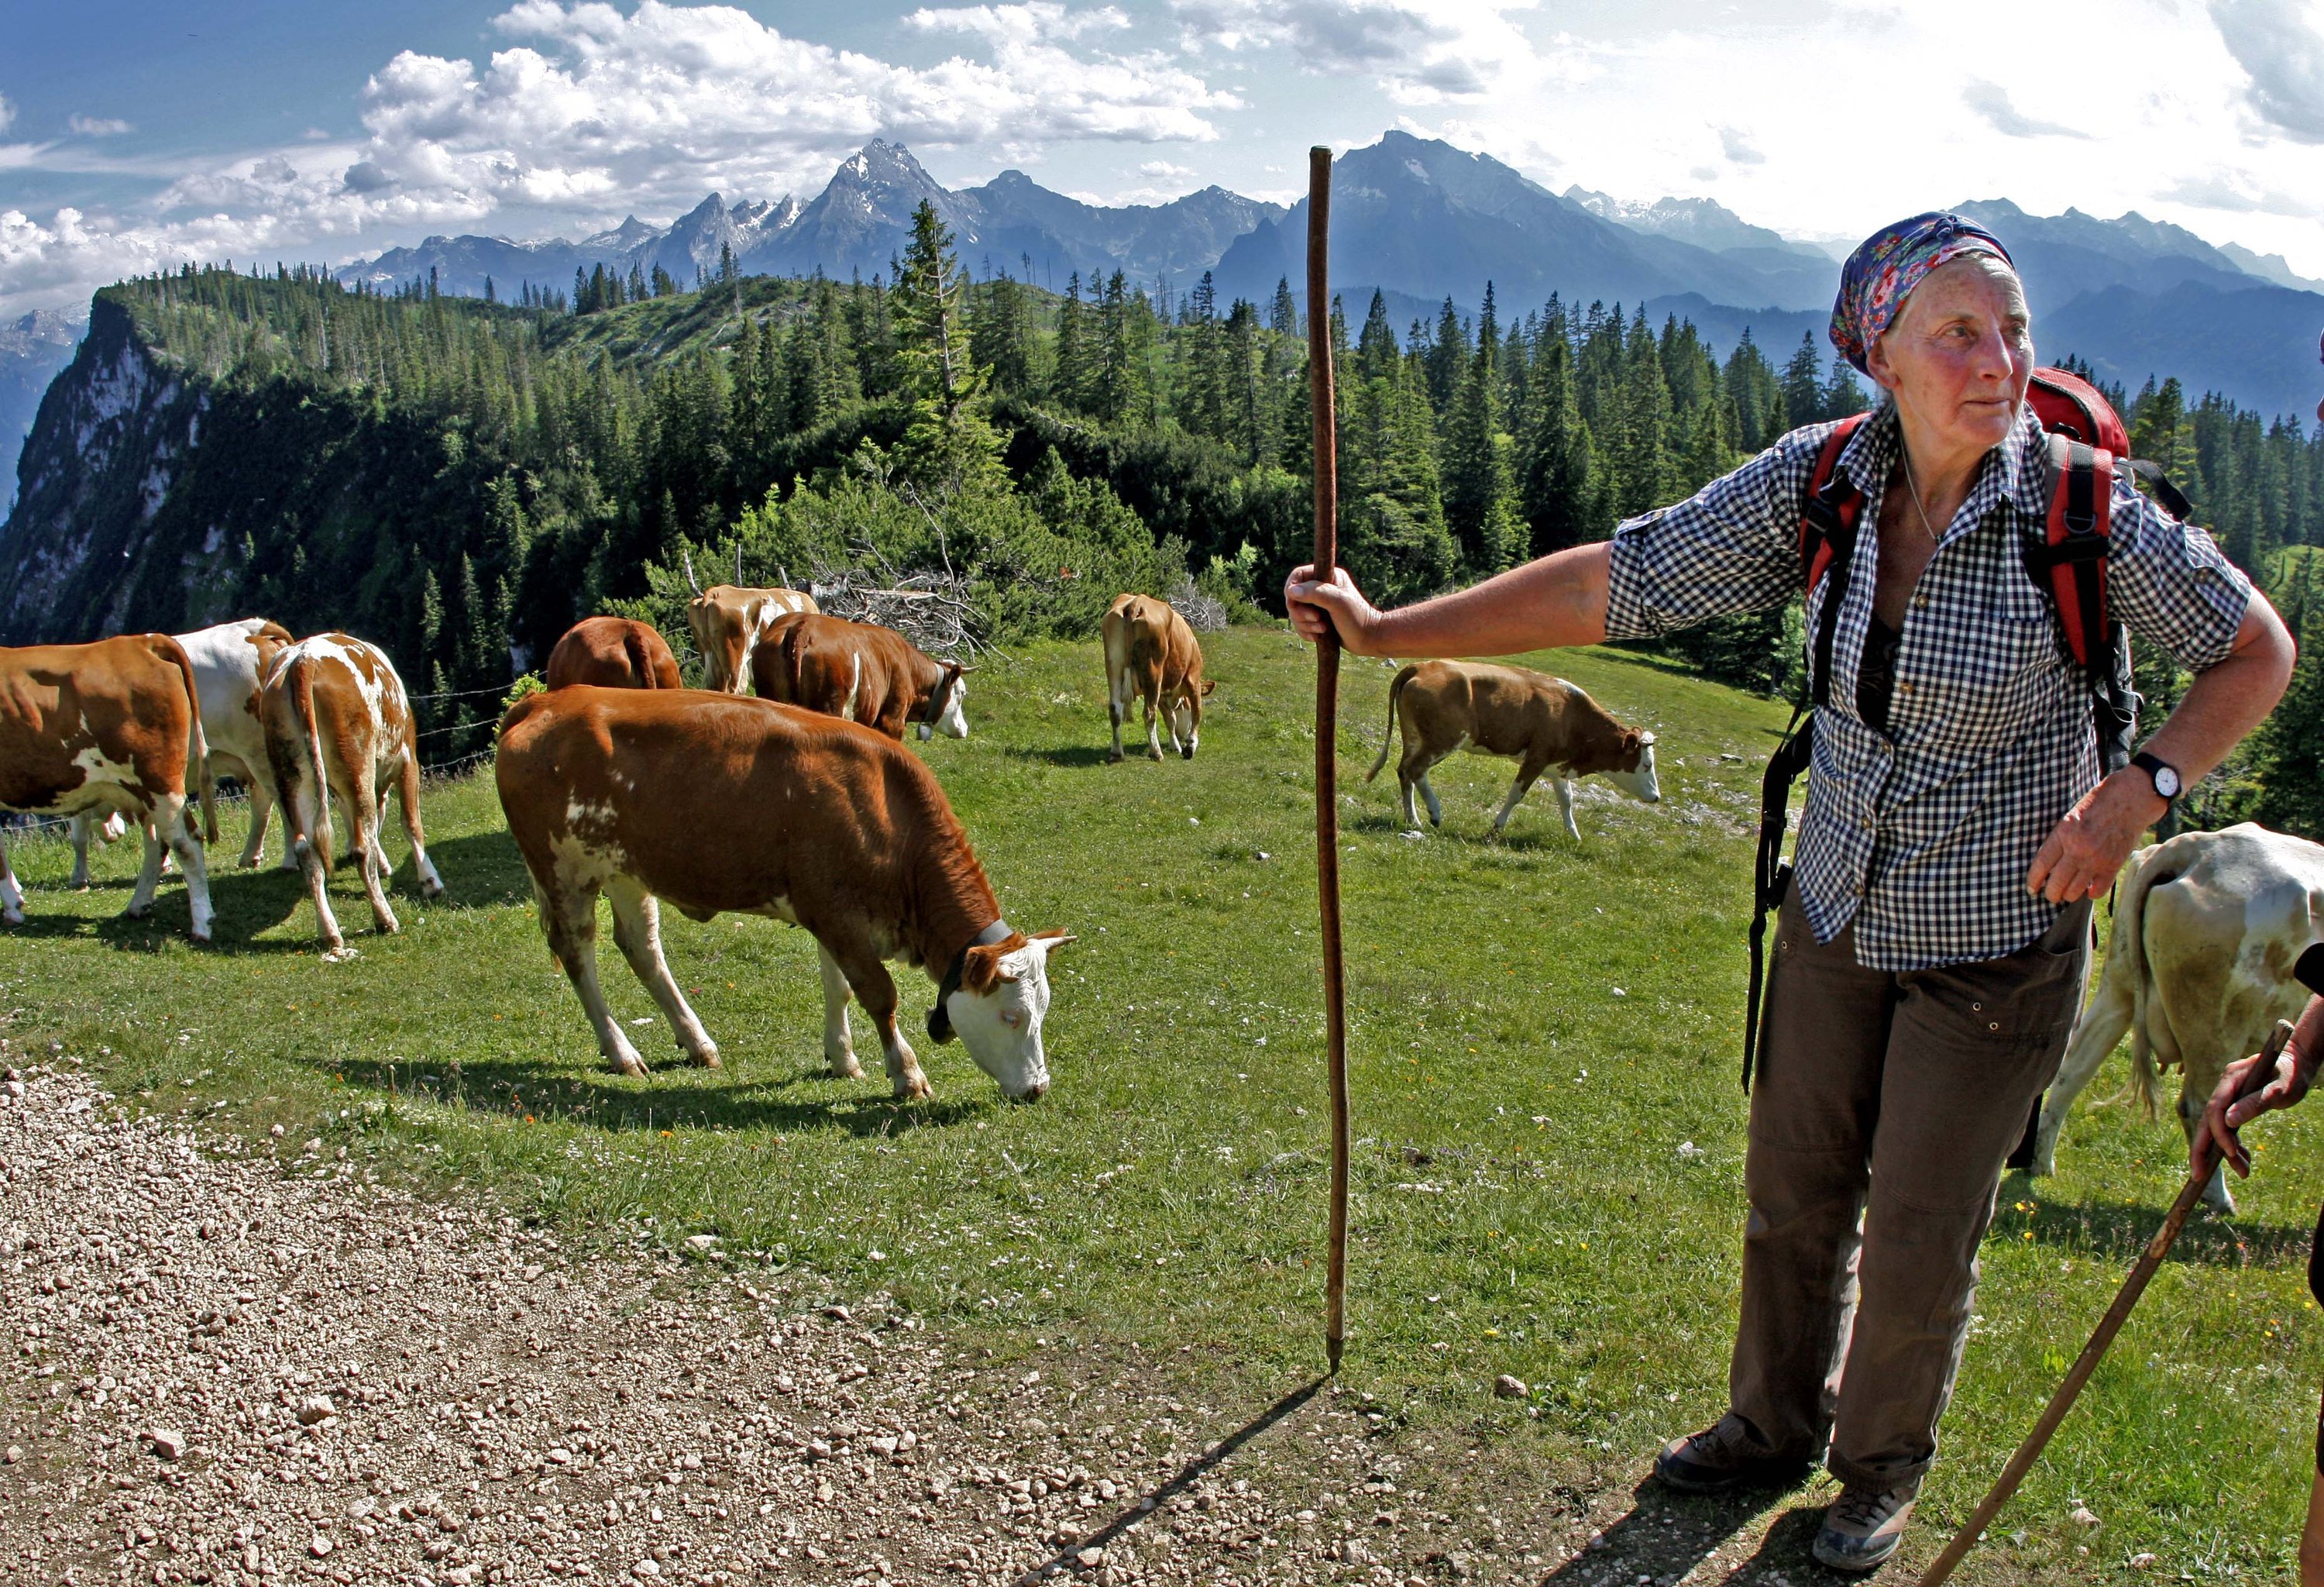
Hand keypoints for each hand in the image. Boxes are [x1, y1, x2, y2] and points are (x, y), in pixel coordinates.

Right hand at [1284, 564, 1381, 651]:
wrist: (1369, 639)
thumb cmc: (1357, 618)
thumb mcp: (1336, 602)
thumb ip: (1315, 593)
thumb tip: (1291, 591)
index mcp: (1328, 576)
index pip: (1298, 575)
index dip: (1292, 588)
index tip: (1294, 602)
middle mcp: (1321, 588)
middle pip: (1293, 597)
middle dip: (1300, 612)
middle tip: (1316, 618)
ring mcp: (1318, 605)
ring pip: (1295, 613)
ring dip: (1304, 624)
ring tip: (1322, 629)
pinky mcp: (1317, 620)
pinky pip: (1300, 625)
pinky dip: (1306, 632)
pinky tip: (1318, 637)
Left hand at [2024, 769, 2165, 903]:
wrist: (2130, 799)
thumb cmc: (2097, 804)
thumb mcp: (2070, 817)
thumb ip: (2060, 839)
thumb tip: (2048, 864)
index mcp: (2063, 834)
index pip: (2042, 864)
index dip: (2033, 880)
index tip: (2031, 888)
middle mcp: (2078, 849)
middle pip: (2056, 883)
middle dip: (2051, 894)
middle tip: (2050, 895)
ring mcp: (2097, 859)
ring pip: (2075, 891)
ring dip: (2068, 896)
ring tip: (2067, 894)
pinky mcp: (2114, 865)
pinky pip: (2099, 890)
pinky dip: (2091, 894)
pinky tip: (2088, 890)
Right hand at [2192, 1038, 2310, 1180]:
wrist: (2296, 1064)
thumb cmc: (2290, 1073)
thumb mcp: (2279, 1089)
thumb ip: (2254, 1103)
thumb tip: (2228, 1122)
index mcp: (2230, 1078)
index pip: (2214, 1108)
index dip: (2217, 1133)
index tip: (2228, 1154)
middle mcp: (2224, 1088)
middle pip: (2207, 1121)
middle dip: (2201, 1150)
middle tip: (2198, 1175)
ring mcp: (2227, 1097)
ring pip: (2218, 1129)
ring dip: (2226, 1152)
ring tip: (2243, 1172)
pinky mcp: (2234, 1106)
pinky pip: (2229, 1129)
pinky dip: (2235, 1145)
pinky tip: (2245, 1160)